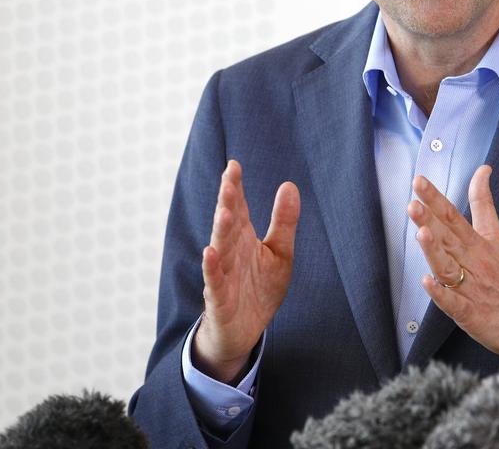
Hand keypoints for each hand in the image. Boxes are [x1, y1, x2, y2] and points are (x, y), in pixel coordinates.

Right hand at [192, 160, 300, 382]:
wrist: (246, 331)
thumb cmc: (260, 288)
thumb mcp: (280, 252)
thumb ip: (284, 221)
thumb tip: (289, 184)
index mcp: (243, 238)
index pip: (237, 207)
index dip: (235, 187)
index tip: (234, 165)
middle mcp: (230, 252)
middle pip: (228, 224)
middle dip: (227, 203)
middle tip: (228, 181)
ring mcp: (222, 275)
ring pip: (220, 250)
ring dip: (221, 231)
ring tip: (224, 211)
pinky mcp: (220, 299)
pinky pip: (214, 282)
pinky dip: (211, 269)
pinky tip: (209, 253)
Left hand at [408, 165, 498, 357]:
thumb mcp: (496, 234)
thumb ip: (483, 203)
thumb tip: (483, 170)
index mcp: (477, 243)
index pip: (453, 216)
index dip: (435, 199)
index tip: (419, 182)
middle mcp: (473, 262)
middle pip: (448, 239)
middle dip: (429, 221)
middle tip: (414, 204)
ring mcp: (471, 288)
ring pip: (449, 267)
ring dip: (435, 251)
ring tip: (422, 234)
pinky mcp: (470, 313)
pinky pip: (453, 303)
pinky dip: (441, 294)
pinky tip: (428, 283)